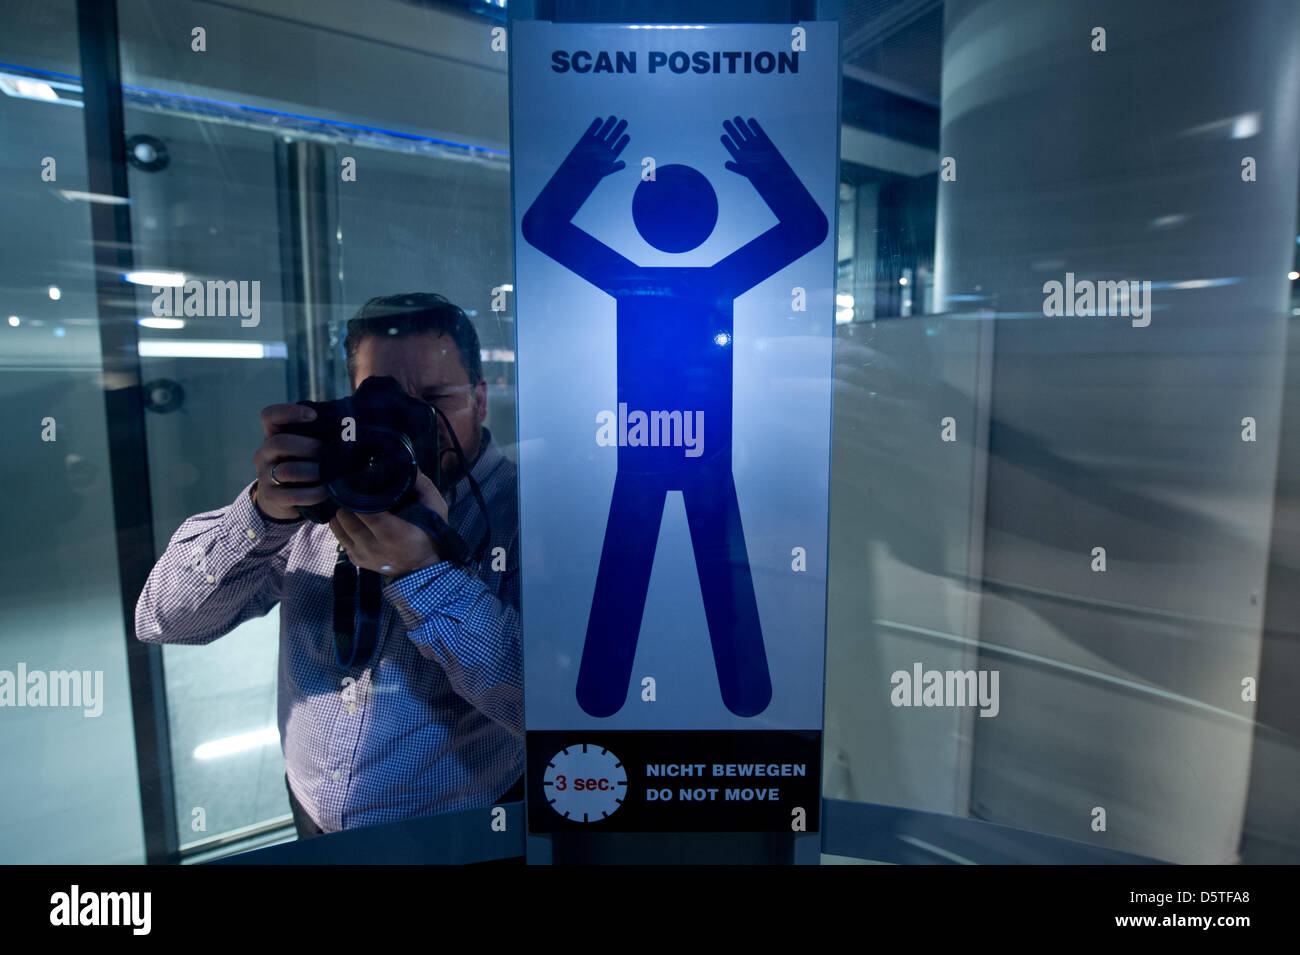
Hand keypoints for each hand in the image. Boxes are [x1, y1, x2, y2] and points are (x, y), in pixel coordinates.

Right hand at [252, 403, 326, 520]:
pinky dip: (314, 493)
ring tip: (330, 474)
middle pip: (280, 443)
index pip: (270, 416)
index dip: (289, 412)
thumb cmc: (300, 465)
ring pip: (288, 470)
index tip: (313, 415)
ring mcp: (265, 476)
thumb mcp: (303, 448)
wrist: (281, 500)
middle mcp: (264, 454)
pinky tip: (325, 492)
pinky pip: (293, 495)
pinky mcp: (271, 497)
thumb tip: (349, 429)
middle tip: (328, 452)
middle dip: (310, 447)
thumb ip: (317, 436)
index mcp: (272, 436)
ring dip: (314, 471)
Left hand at [327, 471, 449, 577]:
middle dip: (349, 501)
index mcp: (391, 532)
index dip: (358, 492)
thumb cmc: (431, 536)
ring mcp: (361, 555)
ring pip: (337, 524)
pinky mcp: (355, 560)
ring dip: (344, 513)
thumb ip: (422, 485)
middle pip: (344, 514)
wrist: (425, 570)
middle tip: (359, 494)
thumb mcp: (436, 508)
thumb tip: (404, 461)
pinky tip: (356, 521)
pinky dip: (344, 526)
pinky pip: (339, 537)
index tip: (363, 482)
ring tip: (355, 506)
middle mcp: (371, 546)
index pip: (360, 507)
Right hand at [561, 116, 628, 178]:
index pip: (618, 146)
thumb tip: (623, 164)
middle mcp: (603, 148)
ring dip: (609, 125)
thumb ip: (614, 167)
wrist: (574, 173)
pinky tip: (600, 120)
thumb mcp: (604, 172)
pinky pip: (592, 130)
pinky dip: (596, 125)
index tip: (626, 136)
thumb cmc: (588, 175)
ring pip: (604, 131)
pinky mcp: (586, 139)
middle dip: (619, 129)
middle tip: (624, 122)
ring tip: (614, 118)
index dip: (623, 141)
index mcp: (609, 156)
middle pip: (613, 136)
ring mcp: (595, 143)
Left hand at [721, 116, 789, 182]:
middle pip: (737, 138)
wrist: (776, 175)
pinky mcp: (765, 142)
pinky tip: (750, 120)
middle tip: (725, 122)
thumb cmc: (762, 176)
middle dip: (732, 130)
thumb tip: (726, 163)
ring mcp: (755, 145)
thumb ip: (737, 167)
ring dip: (741, 126)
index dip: (727, 142)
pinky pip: (758, 132)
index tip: (723, 136)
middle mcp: (747, 150)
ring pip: (746, 133)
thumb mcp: (748, 172)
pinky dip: (754, 127)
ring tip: (736, 118)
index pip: (732, 148)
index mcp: (741, 157)